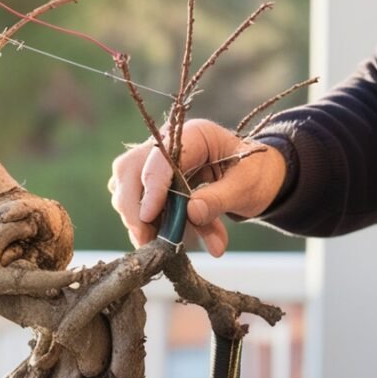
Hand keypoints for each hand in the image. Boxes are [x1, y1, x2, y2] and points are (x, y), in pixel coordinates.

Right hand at [107, 119, 286, 255]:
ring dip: (134, 217)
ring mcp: (151, 161)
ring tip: (155, 243)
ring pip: (123, 185)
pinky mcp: (147, 181)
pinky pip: (131, 200)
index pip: (160, 156)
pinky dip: (140, 222)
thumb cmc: (252, 176)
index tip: (148, 217)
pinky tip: (155, 238)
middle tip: (145, 239)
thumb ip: (220, 198)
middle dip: (133, 207)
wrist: (253, 178)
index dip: (152, 187)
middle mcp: (165, 144)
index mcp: (193, 134)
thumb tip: (192, 212)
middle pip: (130, 169)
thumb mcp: (246, 187)